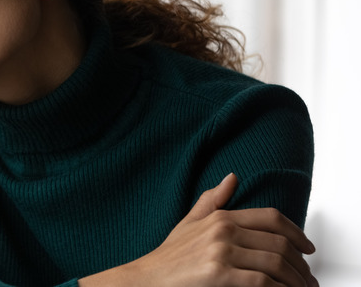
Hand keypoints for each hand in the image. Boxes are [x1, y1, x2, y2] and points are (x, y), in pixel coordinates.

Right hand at [81, 173, 317, 286]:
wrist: (146, 279)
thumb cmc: (168, 257)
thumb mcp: (189, 223)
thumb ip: (212, 201)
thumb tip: (232, 178)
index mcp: (221, 217)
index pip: (272, 219)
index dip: (297, 233)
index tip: (308, 249)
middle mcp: (223, 231)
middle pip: (279, 244)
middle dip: (301, 265)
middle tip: (308, 280)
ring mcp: (221, 252)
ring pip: (276, 264)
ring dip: (295, 281)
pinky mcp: (219, 274)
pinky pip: (262, 282)